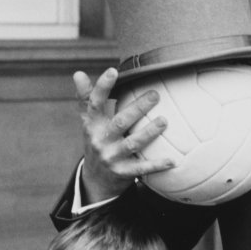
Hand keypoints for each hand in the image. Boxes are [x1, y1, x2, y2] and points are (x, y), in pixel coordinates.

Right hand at [74, 68, 173, 201]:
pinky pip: (141, 168)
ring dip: (149, 133)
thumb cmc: (98, 140)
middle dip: (137, 108)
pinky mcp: (122, 173)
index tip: (113, 71)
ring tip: (164, 121)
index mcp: (92, 124)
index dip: (102, 87)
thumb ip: (87, 98)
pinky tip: (173, 161)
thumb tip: (77, 73)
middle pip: (119, 122)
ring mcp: (110, 157)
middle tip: (156, 95)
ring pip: (131, 144)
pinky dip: (157, 165)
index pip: (94, 103)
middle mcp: (99, 140)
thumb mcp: (90, 122)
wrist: (95, 178)